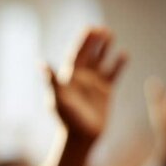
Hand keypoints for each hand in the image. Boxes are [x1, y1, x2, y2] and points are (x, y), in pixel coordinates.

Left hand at [46, 29, 126, 143]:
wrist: (81, 137)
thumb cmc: (67, 119)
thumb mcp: (58, 99)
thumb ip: (52, 80)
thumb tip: (41, 63)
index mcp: (69, 76)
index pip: (76, 53)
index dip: (83, 41)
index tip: (90, 28)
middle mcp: (81, 77)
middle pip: (89, 54)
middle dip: (95, 41)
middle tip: (104, 29)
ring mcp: (94, 83)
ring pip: (101, 61)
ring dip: (105, 49)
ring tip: (112, 35)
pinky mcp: (105, 91)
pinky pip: (113, 74)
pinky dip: (118, 64)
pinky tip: (124, 54)